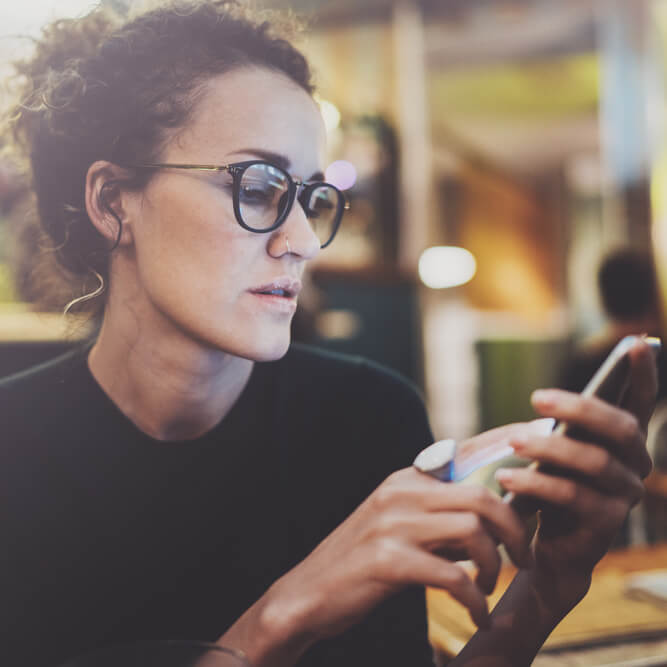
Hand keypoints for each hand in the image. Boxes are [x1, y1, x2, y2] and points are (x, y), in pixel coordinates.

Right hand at [220, 467, 532, 665]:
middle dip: (515, 528)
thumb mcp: (398, 524)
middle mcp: (401, 492)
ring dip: (494, 565)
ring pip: (472, 530)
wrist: (308, 594)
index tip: (540, 440)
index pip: (464, 452)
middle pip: (481, 495)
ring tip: (490, 588)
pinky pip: (452, 575)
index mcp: (406, 479)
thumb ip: (438, 513)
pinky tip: (477, 616)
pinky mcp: (389, 561)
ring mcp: (393, 524)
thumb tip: (488, 512)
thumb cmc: (363, 562)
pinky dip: (474, 599)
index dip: (505, 443)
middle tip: (524, 557)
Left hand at [495, 339, 656, 607]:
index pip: (641, 404)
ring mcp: (625, 497)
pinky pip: (572, 496)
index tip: (639, 343)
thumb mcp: (556, 451)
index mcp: (625, 443)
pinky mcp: (606, 525)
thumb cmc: (551, 485)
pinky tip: (508, 479)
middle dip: (579, 409)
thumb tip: (547, 399)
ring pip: (594, 462)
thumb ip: (563, 429)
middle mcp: (635, 467)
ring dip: (549, 448)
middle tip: (536, 397)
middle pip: (621, 429)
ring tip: (513, 443)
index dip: (644, 375)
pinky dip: (537, 484)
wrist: (550, 547)